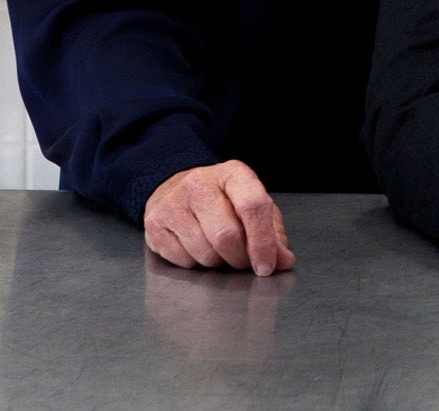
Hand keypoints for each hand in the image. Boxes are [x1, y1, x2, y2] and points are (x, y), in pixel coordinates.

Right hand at [143, 160, 294, 276]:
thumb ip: (272, 232)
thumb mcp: (252, 204)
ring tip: (220, 250)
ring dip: (219, 262)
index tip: (267, 265)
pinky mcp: (155, 224)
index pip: (252, 206)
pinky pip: (184, 261)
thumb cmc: (222, 199)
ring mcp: (173, 203)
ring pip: (205, 253)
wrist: (175, 188)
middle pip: (226, 235)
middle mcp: (199, 183)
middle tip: (244, 261)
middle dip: (240, 258)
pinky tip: (197, 247)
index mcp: (232, 173)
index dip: (263, 242)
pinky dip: (197, 264)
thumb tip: (283, 261)